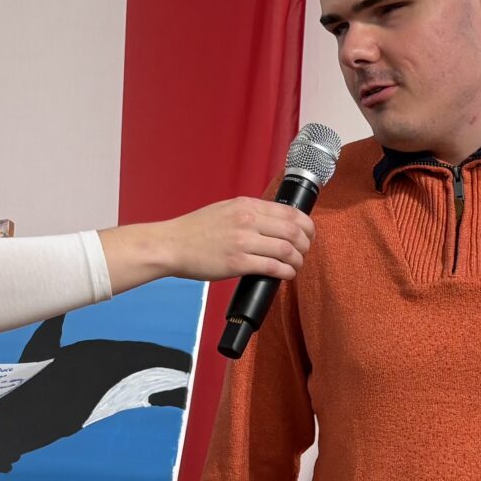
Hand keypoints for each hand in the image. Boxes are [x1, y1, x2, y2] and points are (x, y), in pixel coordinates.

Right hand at [112, 198, 313, 289]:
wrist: (171, 245)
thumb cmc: (196, 230)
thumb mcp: (226, 210)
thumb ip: (250, 213)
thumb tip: (274, 223)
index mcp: (246, 205)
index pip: (290, 212)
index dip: (307, 226)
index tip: (309, 235)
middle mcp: (247, 220)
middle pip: (293, 231)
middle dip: (306, 244)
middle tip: (304, 253)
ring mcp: (243, 241)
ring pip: (287, 250)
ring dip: (298, 260)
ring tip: (295, 266)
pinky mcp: (237, 263)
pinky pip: (273, 267)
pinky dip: (286, 272)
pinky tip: (286, 275)